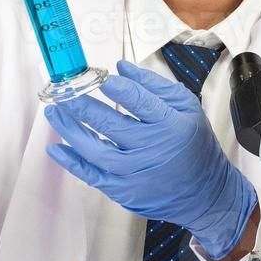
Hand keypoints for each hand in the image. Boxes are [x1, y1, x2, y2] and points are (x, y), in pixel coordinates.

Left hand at [44, 60, 258, 260]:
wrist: (205, 193)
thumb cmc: (194, 145)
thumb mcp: (186, 108)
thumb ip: (154, 85)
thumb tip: (121, 67)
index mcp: (172, 124)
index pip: (139, 101)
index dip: (117, 89)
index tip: (100, 78)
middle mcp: (152, 149)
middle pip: (110, 124)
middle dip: (82, 105)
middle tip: (64, 91)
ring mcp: (135, 173)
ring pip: (95, 150)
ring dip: (71, 129)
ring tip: (54, 112)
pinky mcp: (123, 190)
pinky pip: (91, 175)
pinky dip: (71, 162)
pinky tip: (56, 147)